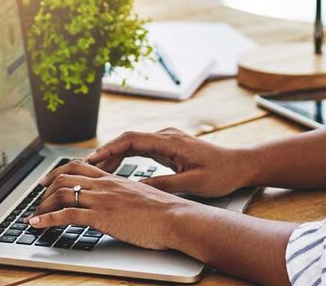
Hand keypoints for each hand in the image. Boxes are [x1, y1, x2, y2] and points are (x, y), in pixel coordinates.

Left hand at [28, 160, 205, 250]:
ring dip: (42, 206)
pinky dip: (46, 219)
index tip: (48, 182)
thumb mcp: (141, 197)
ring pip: (61, 194)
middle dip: (45, 189)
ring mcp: (102, 200)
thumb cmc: (165, 212)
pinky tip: (36, 224)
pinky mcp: (101, 217)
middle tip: (36, 199)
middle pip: (65, 177)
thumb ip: (126, 195)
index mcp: (114, 179)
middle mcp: (104, 185)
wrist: (176, 218)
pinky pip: (66, 215)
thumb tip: (120, 202)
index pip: (79, 167)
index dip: (59, 172)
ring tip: (34, 215)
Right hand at [85, 127, 253, 197]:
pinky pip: (140, 150)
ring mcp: (166, 141)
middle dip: (105, 153)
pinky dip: (125, 159)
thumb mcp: (192, 183)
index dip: (108, 149)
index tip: (91, 160)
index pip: (131, 139)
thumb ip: (164, 185)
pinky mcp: (168, 148)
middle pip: (126, 140)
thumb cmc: (221, 174)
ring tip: (94, 171)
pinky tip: (114, 170)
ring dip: (113, 156)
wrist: (241, 166)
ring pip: (131, 144)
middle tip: (85, 168)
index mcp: (170, 141)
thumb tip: (137, 190)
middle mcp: (165, 136)